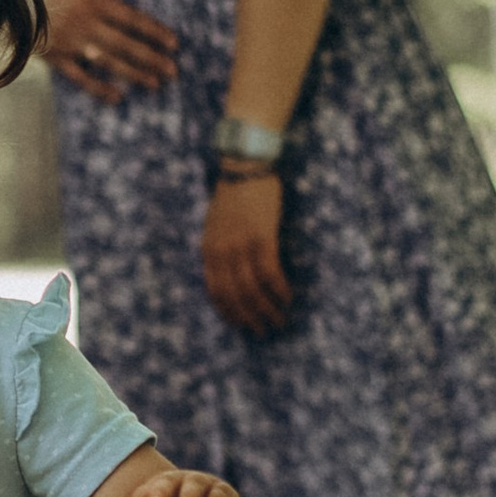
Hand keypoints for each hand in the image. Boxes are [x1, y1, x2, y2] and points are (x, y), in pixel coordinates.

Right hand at [43, 0, 177, 100]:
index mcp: (96, 2)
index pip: (133, 20)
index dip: (155, 32)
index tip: (174, 44)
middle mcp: (87, 24)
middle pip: (125, 44)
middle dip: (151, 58)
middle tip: (172, 71)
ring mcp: (72, 43)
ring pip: (108, 61)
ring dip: (132, 73)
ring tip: (154, 84)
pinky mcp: (57, 57)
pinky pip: (80, 76)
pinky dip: (98, 88)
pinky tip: (116, 97)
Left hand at [201, 172, 291, 334]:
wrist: (245, 165)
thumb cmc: (234, 194)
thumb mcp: (215, 225)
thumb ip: (219, 249)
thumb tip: (230, 276)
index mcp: (208, 249)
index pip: (214, 292)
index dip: (228, 313)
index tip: (241, 326)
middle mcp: (221, 251)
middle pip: (234, 296)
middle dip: (249, 318)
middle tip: (263, 331)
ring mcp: (241, 245)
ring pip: (252, 289)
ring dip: (267, 309)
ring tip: (279, 320)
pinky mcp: (262, 237)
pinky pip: (270, 273)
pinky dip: (279, 289)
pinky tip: (287, 298)